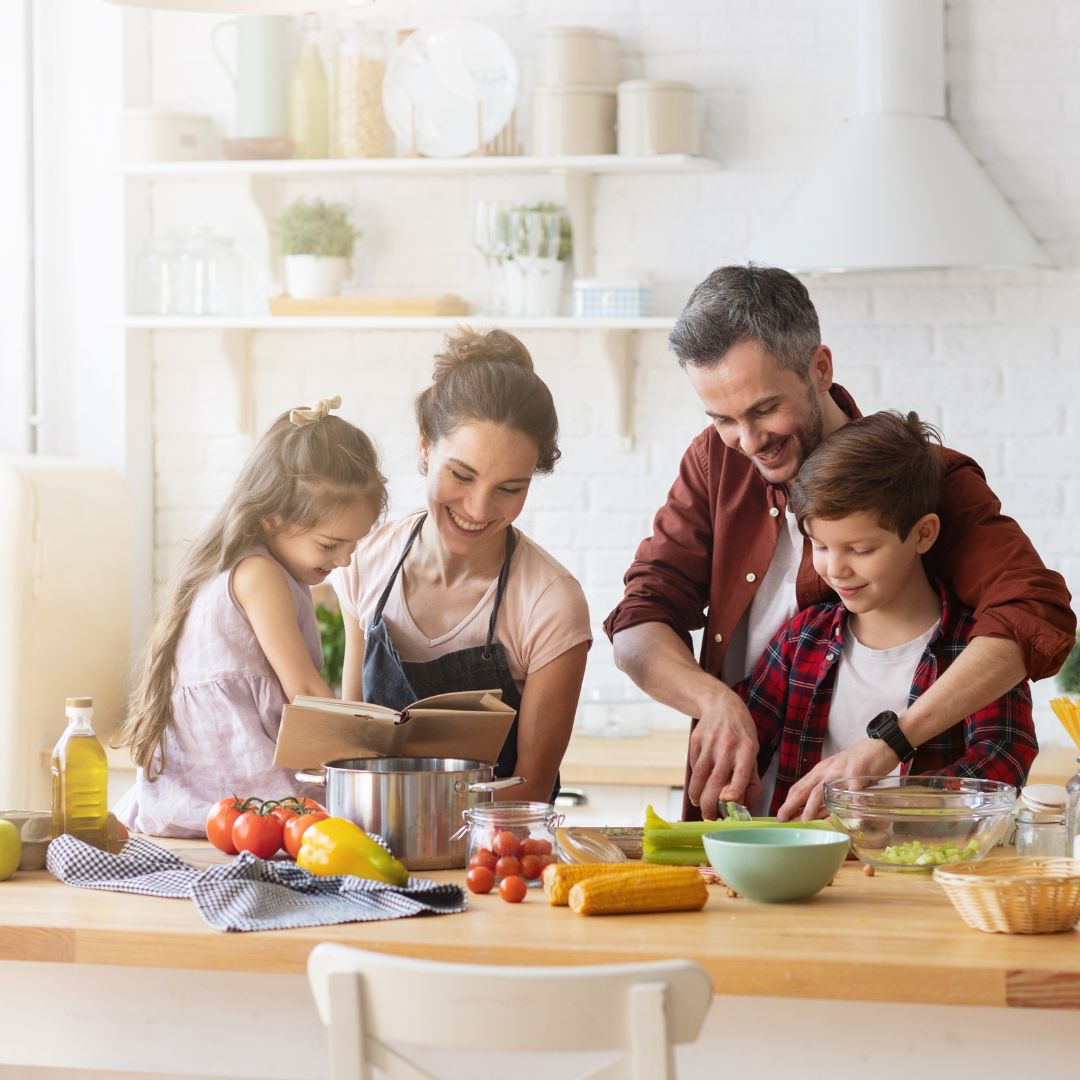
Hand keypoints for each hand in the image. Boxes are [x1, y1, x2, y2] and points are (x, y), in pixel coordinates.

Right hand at [686, 690, 761, 818]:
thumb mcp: (753, 753)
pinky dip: (694, 779)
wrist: (722, 705)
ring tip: (699, 805)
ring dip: (696, 795)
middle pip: (715, 780)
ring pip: (698, 776)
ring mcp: (709, 742)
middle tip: (709, 816)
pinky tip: (698, 785)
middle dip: (709, 804)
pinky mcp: (695, 740)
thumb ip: (751, 781)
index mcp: (747, 750)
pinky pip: (692, 765)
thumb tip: (745, 807)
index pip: (740, 775)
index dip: (733, 792)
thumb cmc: (742, 734)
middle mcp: (728, 746)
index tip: (727, 805)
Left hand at [775, 738, 898, 821]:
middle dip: (791, 805)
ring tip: (806, 821)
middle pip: (805, 789)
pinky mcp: (858, 771)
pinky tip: (849, 818)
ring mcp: (841, 771)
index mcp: (821, 771)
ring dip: (812, 807)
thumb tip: (819, 813)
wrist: (880, 744)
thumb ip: (829, 790)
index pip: (799, 787)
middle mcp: (827, 770)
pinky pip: (852, 792)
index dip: (788, 802)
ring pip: (822, 791)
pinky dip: (850, 806)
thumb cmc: (859, 763)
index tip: (780, 815)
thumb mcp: (839, 774)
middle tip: (782, 819)